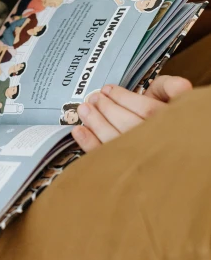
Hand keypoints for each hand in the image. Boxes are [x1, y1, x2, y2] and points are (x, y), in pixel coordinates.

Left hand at [71, 75, 192, 151]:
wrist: (166, 151)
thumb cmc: (163, 118)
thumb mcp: (171, 99)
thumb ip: (171, 87)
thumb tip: (180, 86)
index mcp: (171, 125)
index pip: (146, 110)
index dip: (123, 97)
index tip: (107, 89)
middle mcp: (158, 144)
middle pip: (128, 125)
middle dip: (106, 109)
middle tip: (93, 98)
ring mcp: (141, 161)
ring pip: (114, 141)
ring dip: (95, 123)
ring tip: (84, 109)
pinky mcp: (124, 172)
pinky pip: (104, 158)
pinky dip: (89, 143)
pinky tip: (79, 131)